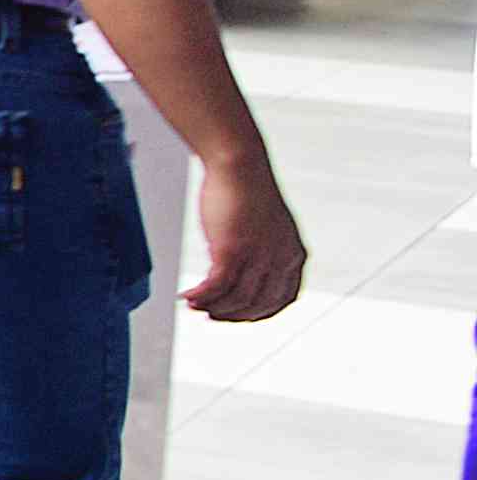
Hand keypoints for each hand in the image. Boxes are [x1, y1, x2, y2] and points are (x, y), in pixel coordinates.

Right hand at [188, 149, 307, 326]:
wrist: (240, 164)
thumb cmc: (247, 188)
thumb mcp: (266, 225)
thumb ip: (262, 248)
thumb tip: (240, 265)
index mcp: (293, 254)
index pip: (282, 299)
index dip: (258, 313)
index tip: (236, 315)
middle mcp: (280, 259)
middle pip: (257, 304)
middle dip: (231, 315)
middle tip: (208, 314)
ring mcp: (258, 256)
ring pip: (236, 300)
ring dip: (212, 307)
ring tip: (193, 304)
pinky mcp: (233, 250)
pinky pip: (216, 286)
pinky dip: (200, 295)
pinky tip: (186, 295)